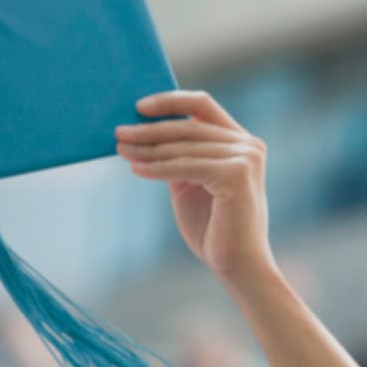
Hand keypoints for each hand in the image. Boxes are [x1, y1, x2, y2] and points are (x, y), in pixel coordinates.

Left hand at [116, 91, 277, 290]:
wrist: (237, 265)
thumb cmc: (213, 228)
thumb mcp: (190, 184)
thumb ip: (177, 158)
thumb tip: (141, 136)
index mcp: (240, 141)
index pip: (203, 105)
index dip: (170, 101)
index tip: (138, 106)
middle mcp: (248, 144)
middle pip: (188, 125)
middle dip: (149, 129)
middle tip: (118, 132)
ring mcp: (245, 158)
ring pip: (183, 146)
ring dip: (148, 148)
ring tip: (121, 150)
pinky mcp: (236, 175)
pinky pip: (185, 166)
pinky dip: (158, 168)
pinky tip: (135, 169)